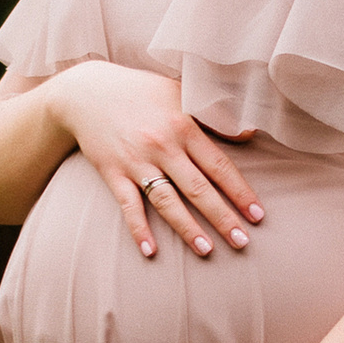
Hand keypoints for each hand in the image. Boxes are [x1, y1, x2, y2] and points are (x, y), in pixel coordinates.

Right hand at [46, 63, 264, 261]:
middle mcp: (162, 145)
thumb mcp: (180, 92)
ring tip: (206, 250)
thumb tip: (250, 133)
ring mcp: (136, 161)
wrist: (86, 91)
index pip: (218, 166)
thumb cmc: (141, 91)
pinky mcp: (112, 172)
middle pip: (198, 189)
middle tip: (242, 242)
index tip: (257, 215)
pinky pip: (128, 206)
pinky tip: (151, 251)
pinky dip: (138, 229)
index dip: (240, 192)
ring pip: (167, 201)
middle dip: (222, 217)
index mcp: (183, 125)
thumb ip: (213, 114)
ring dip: (187, 228)